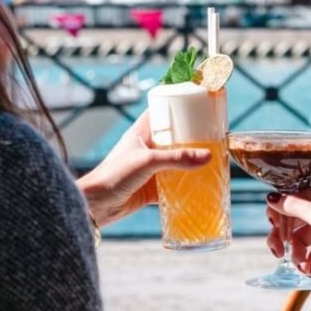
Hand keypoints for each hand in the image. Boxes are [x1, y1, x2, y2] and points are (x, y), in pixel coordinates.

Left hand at [77, 111, 210, 226]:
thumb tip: (208, 156)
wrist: (95, 206)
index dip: (178, 106)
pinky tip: (202, 185)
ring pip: (177, 162)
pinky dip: (187, 185)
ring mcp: (151, 169)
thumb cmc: (113, 175)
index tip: (199, 104)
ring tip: (214, 158)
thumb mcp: (148, 161)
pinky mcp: (152, 188)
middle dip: (194, 137)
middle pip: (175, 138)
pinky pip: (175, 185)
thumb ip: (177, 159)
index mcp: (142, 133)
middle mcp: (148, 148)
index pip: (162, 112)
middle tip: (215, 134)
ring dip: (192, 162)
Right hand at [266, 187, 310, 277]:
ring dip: (298, 255)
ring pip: (302, 239)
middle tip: (279, 255)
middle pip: (290, 222)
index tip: (277, 236)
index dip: (275, 219)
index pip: (284, 202)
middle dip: (282, 240)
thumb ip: (293, 207)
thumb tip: (270, 196)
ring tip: (303, 268)